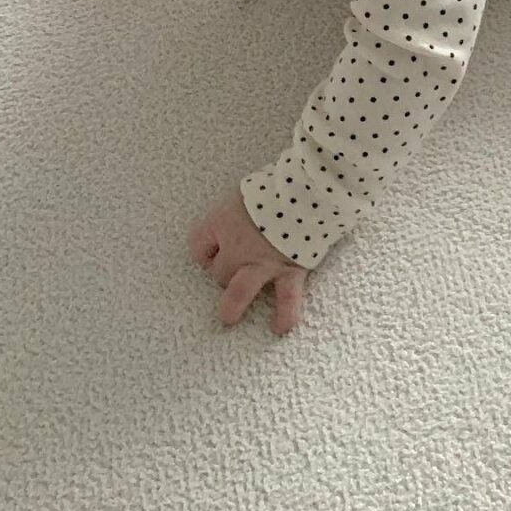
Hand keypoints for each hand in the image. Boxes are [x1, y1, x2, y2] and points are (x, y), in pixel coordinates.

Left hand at [187, 185, 310, 334]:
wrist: (312, 187)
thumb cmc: (282, 182)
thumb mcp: (249, 189)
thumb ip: (242, 207)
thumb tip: (249, 212)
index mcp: (223, 221)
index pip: (198, 244)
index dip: (206, 250)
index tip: (214, 249)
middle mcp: (237, 245)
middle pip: (219, 270)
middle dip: (224, 273)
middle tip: (231, 272)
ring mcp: (263, 261)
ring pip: (239, 292)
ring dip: (232, 308)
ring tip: (229, 318)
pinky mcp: (289, 270)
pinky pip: (286, 300)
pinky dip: (284, 315)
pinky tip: (280, 327)